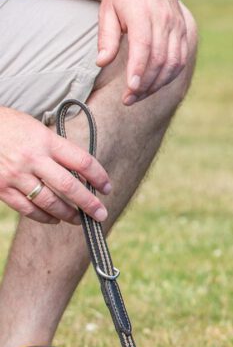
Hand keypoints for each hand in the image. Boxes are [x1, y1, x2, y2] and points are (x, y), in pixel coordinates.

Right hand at [0, 107, 110, 223]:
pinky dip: (42, 216)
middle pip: (68, 186)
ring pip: (48, 201)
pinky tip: (54, 219)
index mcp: (46, 141)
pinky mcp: (1, 188)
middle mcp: (33, 159)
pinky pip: (26, 208)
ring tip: (79, 220)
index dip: (99, 177)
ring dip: (67, 214)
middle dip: (88, 203)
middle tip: (101, 215)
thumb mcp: (38, 130)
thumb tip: (81, 171)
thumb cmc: (11, 126)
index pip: (82, 161)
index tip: (107, 188)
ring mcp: (16, 175)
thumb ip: (57, 149)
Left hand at [96, 0, 189, 105]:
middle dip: (145, 83)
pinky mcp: (183, 31)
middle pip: (160, 58)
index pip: (144, 46)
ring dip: (158, 82)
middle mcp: (164, 20)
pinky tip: (156, 84)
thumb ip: (106, 38)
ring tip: (140, 95)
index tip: (130, 89)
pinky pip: (181, 58)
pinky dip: (170, 75)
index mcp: (142, 13)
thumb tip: (101, 63)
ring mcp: (177, 26)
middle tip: (129, 99)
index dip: (139, 69)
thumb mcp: (106, 11)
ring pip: (173, 61)